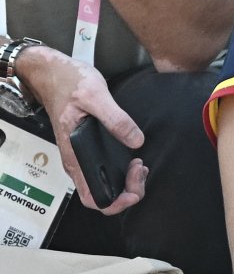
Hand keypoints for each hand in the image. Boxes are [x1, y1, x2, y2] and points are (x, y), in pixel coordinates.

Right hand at [20, 47, 145, 214]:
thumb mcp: (96, 96)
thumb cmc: (70, 83)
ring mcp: (81, 156)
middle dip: (127, 190)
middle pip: (102, 195)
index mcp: (74, 155)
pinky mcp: (87, 148)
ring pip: (104, 184)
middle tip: (141, 169)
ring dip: (126, 181)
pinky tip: (134, 156)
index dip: (116, 202)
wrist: (53, 72)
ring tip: (139, 164)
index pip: (91, 198)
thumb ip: (116, 119)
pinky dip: (121, 170)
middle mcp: (76, 161)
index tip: (134, 186)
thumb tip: (136, 141)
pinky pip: (104, 170)